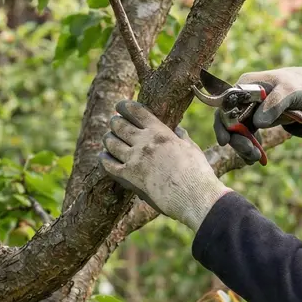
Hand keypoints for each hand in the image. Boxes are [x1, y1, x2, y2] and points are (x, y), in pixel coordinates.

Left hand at [99, 100, 231, 230]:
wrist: (192, 195)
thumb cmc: (197, 172)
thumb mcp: (191, 148)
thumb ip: (182, 137)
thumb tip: (178, 129)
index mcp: (159, 132)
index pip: (136, 111)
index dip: (124, 106)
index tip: (120, 106)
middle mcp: (143, 142)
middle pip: (119, 125)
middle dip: (115, 122)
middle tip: (115, 123)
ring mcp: (134, 159)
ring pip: (111, 142)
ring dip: (108, 138)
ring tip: (109, 138)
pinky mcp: (128, 176)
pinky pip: (108, 164)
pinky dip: (104, 158)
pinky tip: (104, 156)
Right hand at [215, 66, 301, 163]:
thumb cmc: (297, 86)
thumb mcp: (289, 91)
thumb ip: (274, 104)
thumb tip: (258, 123)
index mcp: (245, 86)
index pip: (226, 105)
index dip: (222, 123)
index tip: (225, 141)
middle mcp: (241, 99)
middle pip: (229, 122)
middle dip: (237, 140)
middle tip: (251, 153)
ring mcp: (246, 111)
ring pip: (236, 132)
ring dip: (243, 147)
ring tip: (256, 158)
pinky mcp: (252, 121)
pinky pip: (246, 137)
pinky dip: (250, 148)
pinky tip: (258, 158)